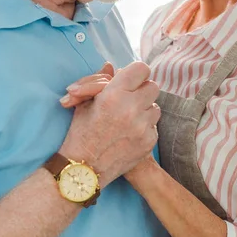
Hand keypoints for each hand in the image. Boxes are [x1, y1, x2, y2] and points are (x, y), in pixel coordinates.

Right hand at [59, 61, 160, 187]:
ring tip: (128, 118)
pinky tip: (129, 133)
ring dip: (144, 109)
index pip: (142, 69)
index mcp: (114, 94)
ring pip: (155, 106)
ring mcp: (143, 126)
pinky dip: (144, 127)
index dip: (135, 73)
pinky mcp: (149, 141)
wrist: (84, 169)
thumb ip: (98, 82)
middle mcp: (131, 108)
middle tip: (129, 99)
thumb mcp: (83, 103)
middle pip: (153, 86)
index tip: (129, 81)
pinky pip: (154, 125)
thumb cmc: (81, 133)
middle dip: (141, 91)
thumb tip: (111, 66)